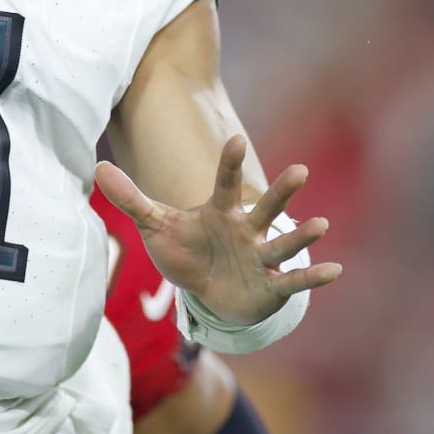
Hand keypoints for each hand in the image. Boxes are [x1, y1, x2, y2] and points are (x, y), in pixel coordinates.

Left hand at [95, 134, 341, 327]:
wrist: (207, 294)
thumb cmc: (186, 253)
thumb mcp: (155, 226)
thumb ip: (131, 198)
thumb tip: (97, 166)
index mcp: (220, 212)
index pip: (225, 184)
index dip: (229, 163)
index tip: (236, 139)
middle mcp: (246, 230)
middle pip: (265, 208)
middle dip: (281, 192)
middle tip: (300, 170)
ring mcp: (260, 257)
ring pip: (282, 244)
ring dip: (301, 237)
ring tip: (321, 224)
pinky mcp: (268, 286)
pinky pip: (291, 282)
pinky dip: (312, 278)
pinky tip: (336, 271)